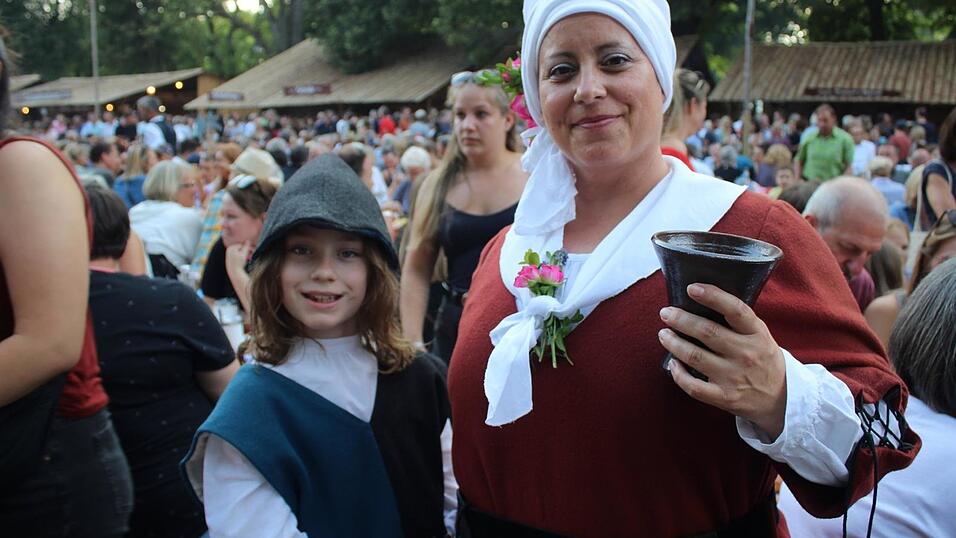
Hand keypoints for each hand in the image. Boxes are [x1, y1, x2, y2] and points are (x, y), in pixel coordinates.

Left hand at [225, 241, 251, 278]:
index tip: (255, 249)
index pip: (242, 245)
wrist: (234, 273)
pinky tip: (246, 259)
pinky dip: (242, 256)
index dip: (249, 247)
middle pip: (240, 248)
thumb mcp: (244, 254)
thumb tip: (248, 240)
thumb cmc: (239, 263)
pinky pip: (238, 255)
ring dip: (245, 253)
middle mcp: (228, 250)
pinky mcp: (230, 258)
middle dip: (247, 250)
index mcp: (231, 247)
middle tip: (253, 253)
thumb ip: (246, 246)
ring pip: (239, 251)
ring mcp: (228, 254)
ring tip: (249, 257)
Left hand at [658, 283, 786, 439]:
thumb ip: (738, 321)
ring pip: (695, 356)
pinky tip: (672, 363)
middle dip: (681, 319)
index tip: (692, 288)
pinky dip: (678, 374)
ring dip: (674, 343)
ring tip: (663, 334)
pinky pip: (693, 386)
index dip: (713, 296)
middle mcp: (746, 354)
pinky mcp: (724, 397)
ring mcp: (734, 377)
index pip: (735, 310)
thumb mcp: (760, 335)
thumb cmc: (762, 359)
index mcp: (756, 334)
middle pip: (707, 332)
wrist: (780, 399)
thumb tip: (702, 300)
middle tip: (666, 313)